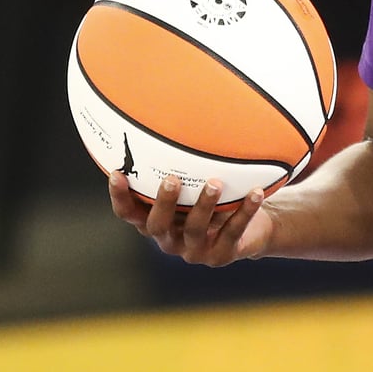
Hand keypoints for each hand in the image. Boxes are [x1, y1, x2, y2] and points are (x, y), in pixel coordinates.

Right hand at [109, 173, 276, 266]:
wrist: (249, 231)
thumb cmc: (214, 201)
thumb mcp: (194, 185)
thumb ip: (181, 166)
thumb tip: (174, 116)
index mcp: (156, 222)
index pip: (129, 213)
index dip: (120, 197)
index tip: (117, 173)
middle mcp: (170, 240)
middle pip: (157, 225)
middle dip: (164, 203)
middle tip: (171, 179)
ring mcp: (194, 251)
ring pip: (195, 229)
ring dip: (204, 205)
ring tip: (215, 183)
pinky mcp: (221, 256)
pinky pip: (232, 232)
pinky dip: (245, 211)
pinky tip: (256, 192)